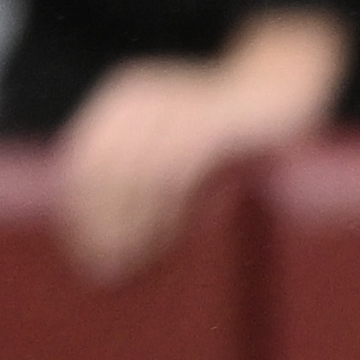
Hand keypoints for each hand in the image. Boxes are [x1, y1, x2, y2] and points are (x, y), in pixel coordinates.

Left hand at [52, 13, 342, 282]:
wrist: (278, 91)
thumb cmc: (224, 133)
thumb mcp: (173, 144)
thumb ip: (140, 175)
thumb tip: (103, 233)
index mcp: (122, 100)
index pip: (84, 160)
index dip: (81, 209)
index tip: (85, 250)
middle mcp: (141, 97)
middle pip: (104, 170)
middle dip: (102, 223)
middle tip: (106, 267)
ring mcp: (177, 106)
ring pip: (137, 175)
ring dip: (132, 224)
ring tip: (131, 263)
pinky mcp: (212, 124)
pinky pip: (176, 173)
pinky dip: (167, 211)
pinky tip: (167, 239)